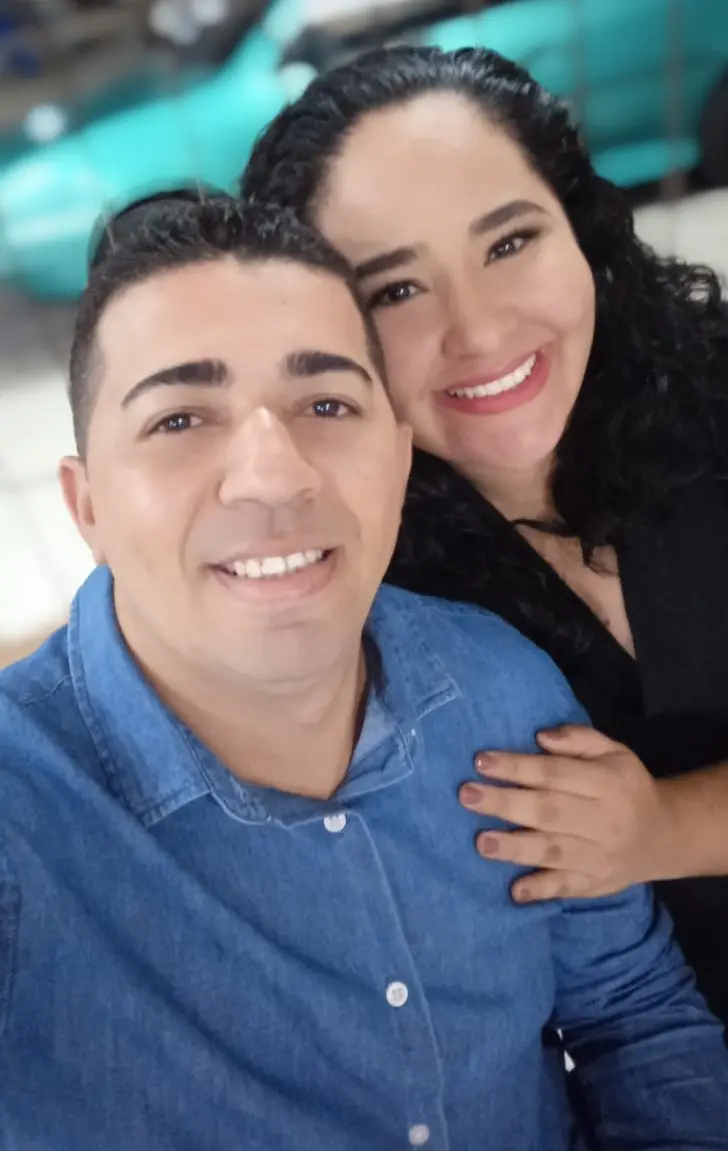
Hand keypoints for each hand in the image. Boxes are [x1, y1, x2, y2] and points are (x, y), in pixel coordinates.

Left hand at [459, 726, 679, 901]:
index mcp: (606, 782)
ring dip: (515, 847)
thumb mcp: (614, 752)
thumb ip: (579, 740)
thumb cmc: (625, 787)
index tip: (481, 761)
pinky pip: (565, 887)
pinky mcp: (594, 883)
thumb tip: (541, 737)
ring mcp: (598, 855)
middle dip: (505, 803)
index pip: (555, 773)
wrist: (662, 836)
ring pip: (552, 851)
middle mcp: (602, 820)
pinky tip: (515, 890)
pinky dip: (540, 890)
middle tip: (467, 795)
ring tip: (481, 842)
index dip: (517, 766)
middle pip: (548, 811)